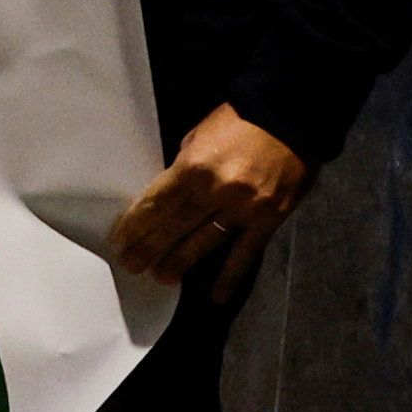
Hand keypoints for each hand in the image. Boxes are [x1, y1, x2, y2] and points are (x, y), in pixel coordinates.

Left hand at [107, 106, 307, 299]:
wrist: (292, 114)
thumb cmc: (238, 120)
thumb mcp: (198, 135)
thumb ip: (183, 167)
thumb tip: (168, 194)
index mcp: (193, 167)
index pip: (156, 203)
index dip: (135, 225)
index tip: (120, 241)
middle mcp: (216, 191)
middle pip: (174, 226)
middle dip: (149, 247)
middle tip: (131, 265)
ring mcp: (244, 208)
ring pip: (205, 242)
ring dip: (180, 262)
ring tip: (161, 277)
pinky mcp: (269, 218)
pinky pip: (246, 253)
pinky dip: (230, 277)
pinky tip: (216, 296)